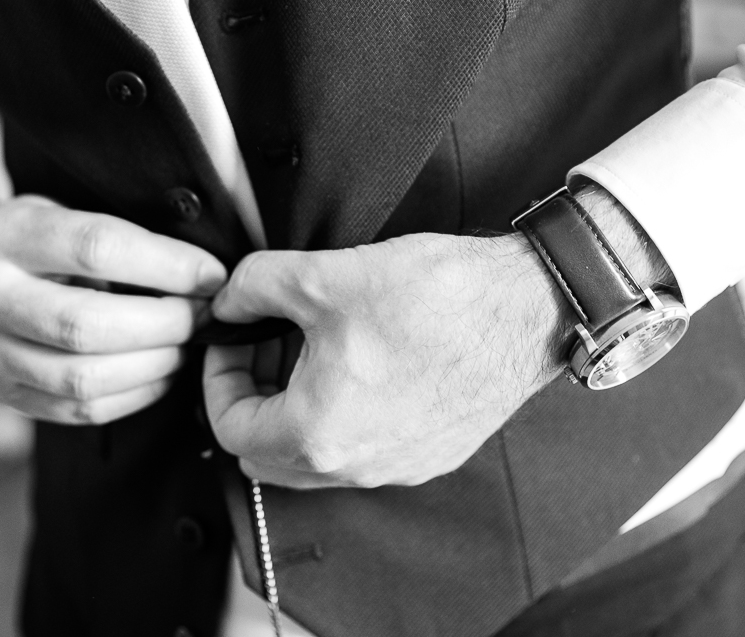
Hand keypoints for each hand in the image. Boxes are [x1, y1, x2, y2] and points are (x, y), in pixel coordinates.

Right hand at [0, 196, 226, 423]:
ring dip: (155, 364)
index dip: (166, 264)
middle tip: (203, 316)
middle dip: (165, 323)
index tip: (211, 274)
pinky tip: (162, 369)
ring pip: (83, 378)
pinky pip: (83, 410)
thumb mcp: (67, 210)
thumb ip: (124, 230)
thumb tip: (206, 266)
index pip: (95, 249)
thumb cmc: (39, 242)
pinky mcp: (10, 395)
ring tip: (186, 344)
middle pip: (86, 325)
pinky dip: (137, 393)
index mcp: (10, 236)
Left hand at [203, 233, 570, 488]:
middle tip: (264, 347)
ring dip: (297, 410)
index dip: (218, 379)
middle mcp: (356, 467)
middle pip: (267, 456)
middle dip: (254, 400)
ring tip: (311, 350)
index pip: (230, 430)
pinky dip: (343, 419)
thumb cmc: (435, 297)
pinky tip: (360, 365)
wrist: (526, 307)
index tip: (233, 342)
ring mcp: (398, 467)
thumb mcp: (322, 276)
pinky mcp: (432, 456)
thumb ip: (253, 287)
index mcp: (317, 434)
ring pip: (316, 459)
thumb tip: (227, 301)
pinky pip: (364, 452)